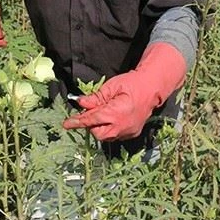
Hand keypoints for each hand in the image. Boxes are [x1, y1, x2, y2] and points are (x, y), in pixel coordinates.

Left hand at [62, 43, 185, 140]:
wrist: (153, 87)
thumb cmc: (132, 83)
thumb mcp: (111, 86)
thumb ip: (96, 97)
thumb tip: (80, 103)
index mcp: (117, 113)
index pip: (92, 120)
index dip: (77, 122)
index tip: (66, 124)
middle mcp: (123, 126)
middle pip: (98, 133)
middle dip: (91, 125)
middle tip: (89, 113)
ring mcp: (129, 131)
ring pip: (107, 137)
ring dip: (100, 128)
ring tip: (101, 114)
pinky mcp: (132, 133)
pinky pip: (116, 135)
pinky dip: (110, 129)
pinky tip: (111, 118)